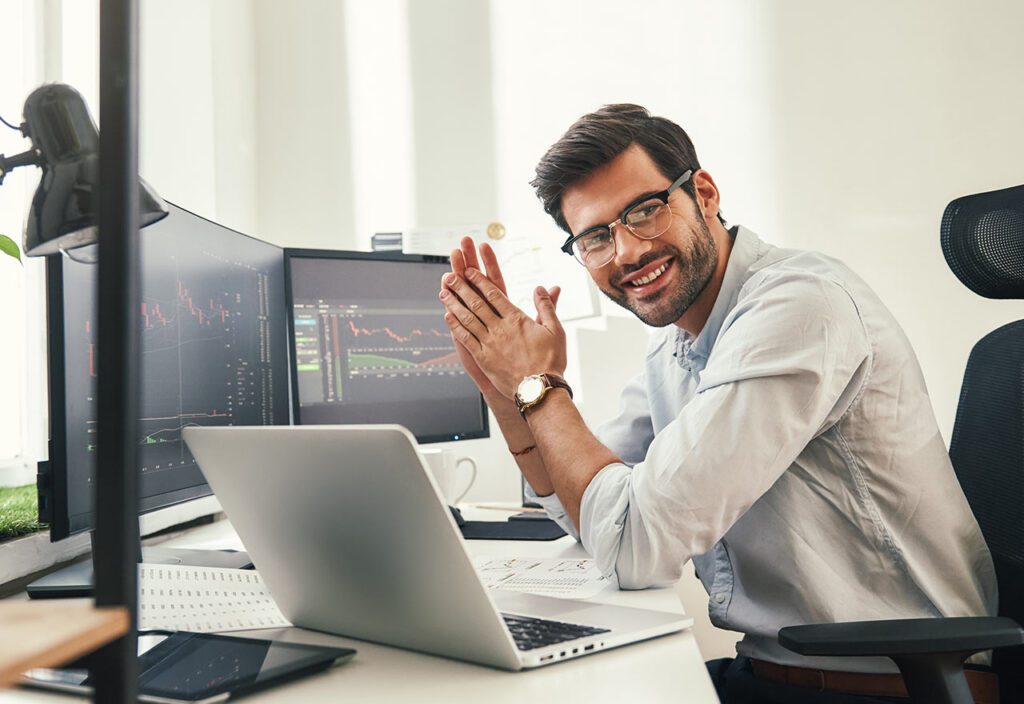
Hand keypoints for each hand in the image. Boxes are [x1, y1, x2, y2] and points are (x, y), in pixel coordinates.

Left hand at [440, 264, 565, 398]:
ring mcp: (489, 343)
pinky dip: (455, 327)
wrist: (539, 389)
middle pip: (477, 303)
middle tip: (450, 276)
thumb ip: (547, 307)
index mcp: (517, 319)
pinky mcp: (483, 359)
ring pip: (467, 319)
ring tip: (443, 293)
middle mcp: (500, 328)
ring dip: (454, 304)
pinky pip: (465, 339)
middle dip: (461, 288)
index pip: (494, 294)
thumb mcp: (556, 330)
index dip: (480, 281)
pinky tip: (448, 317)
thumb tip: (541, 288)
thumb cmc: (550, 362)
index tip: (470, 271)